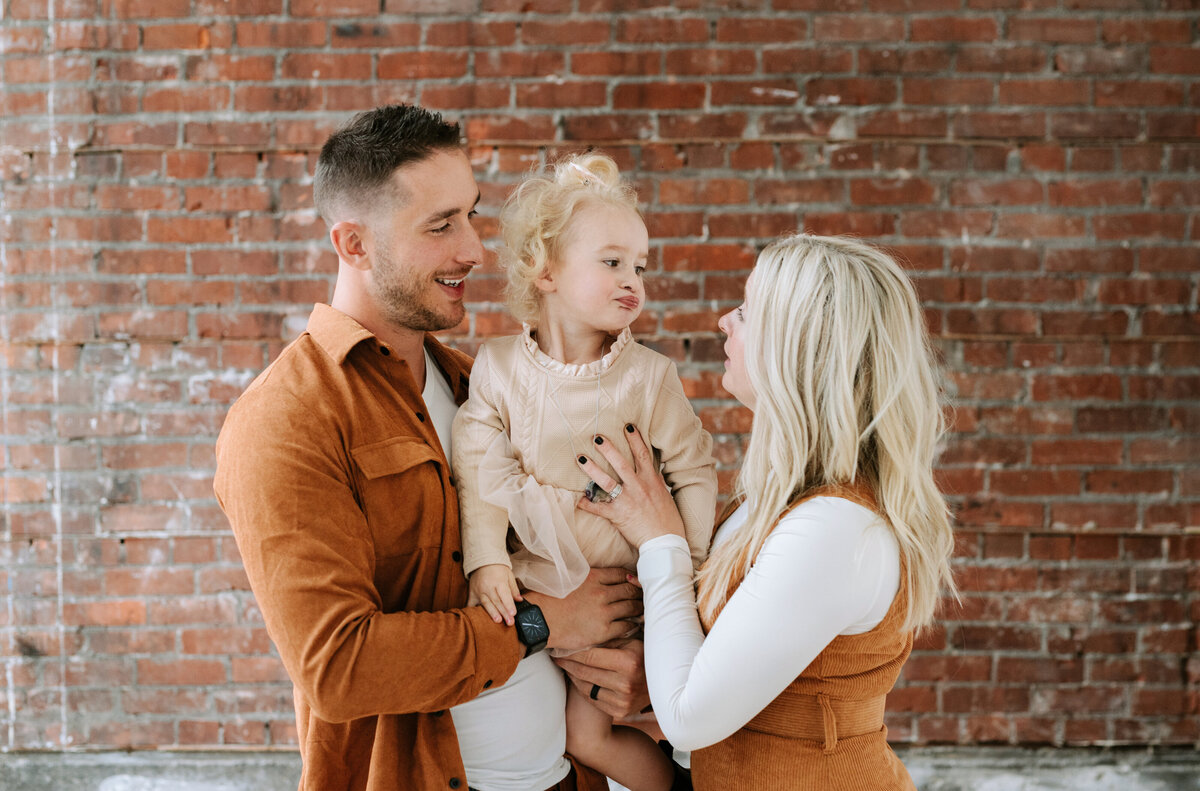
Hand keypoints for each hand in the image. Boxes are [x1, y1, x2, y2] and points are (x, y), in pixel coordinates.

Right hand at [468, 564, 521, 625]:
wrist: (482, 560)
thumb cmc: (497, 568)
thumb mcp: (509, 575)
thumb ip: (513, 589)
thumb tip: (519, 600)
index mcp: (499, 581)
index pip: (505, 595)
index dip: (509, 605)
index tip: (513, 613)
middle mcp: (488, 586)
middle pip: (497, 601)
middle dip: (504, 613)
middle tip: (510, 622)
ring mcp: (479, 590)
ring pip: (486, 603)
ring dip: (492, 613)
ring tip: (498, 621)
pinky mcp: (472, 593)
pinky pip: (471, 603)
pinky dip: (473, 610)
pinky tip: (477, 617)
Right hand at [525, 567, 641, 652]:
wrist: (539, 620)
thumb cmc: (548, 599)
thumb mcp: (568, 578)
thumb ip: (587, 577)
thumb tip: (600, 578)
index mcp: (593, 577)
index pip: (621, 574)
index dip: (631, 577)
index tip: (636, 581)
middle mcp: (601, 592)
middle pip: (630, 589)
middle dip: (640, 592)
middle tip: (646, 595)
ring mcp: (603, 612)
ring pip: (631, 607)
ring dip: (640, 608)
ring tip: (644, 610)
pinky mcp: (603, 630)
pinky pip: (626, 626)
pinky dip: (633, 625)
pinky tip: (636, 625)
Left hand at [555, 638, 650, 719]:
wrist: (665, 683)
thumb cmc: (645, 654)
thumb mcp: (632, 641)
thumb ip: (610, 638)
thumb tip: (581, 633)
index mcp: (629, 662)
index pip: (590, 656)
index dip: (572, 651)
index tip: (559, 646)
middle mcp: (626, 683)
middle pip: (585, 672)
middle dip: (567, 662)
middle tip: (555, 654)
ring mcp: (623, 700)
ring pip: (586, 686)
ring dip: (572, 675)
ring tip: (564, 665)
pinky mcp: (621, 711)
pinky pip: (593, 698)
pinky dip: (582, 687)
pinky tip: (576, 678)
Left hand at [576, 424, 685, 548]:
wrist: (665, 542)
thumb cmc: (668, 520)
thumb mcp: (665, 496)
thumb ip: (656, 482)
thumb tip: (654, 472)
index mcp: (651, 480)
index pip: (642, 454)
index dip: (635, 438)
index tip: (627, 425)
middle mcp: (638, 487)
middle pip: (620, 463)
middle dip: (607, 448)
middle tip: (595, 437)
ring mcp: (626, 500)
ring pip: (606, 481)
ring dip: (591, 469)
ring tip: (580, 458)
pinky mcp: (617, 515)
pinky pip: (598, 508)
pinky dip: (586, 503)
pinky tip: (577, 498)